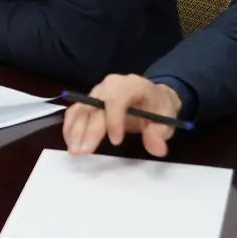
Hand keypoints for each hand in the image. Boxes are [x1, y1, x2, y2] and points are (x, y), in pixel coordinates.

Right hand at [62, 74, 186, 157]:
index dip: (114, 119)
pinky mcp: (89, 100)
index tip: (116, 142)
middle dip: (88, 130)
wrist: (153, 97)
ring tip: (74, 151)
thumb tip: (157, 148)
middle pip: (94, 105)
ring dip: (75, 130)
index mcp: (132, 85)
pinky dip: (70, 127)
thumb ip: (159, 134)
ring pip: (81, 108)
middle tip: (83, 152)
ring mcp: (97, 91)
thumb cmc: (158, 107)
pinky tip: (70, 143)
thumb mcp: (166, 119)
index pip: (117, 98)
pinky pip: (75, 111)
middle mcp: (111, 85)